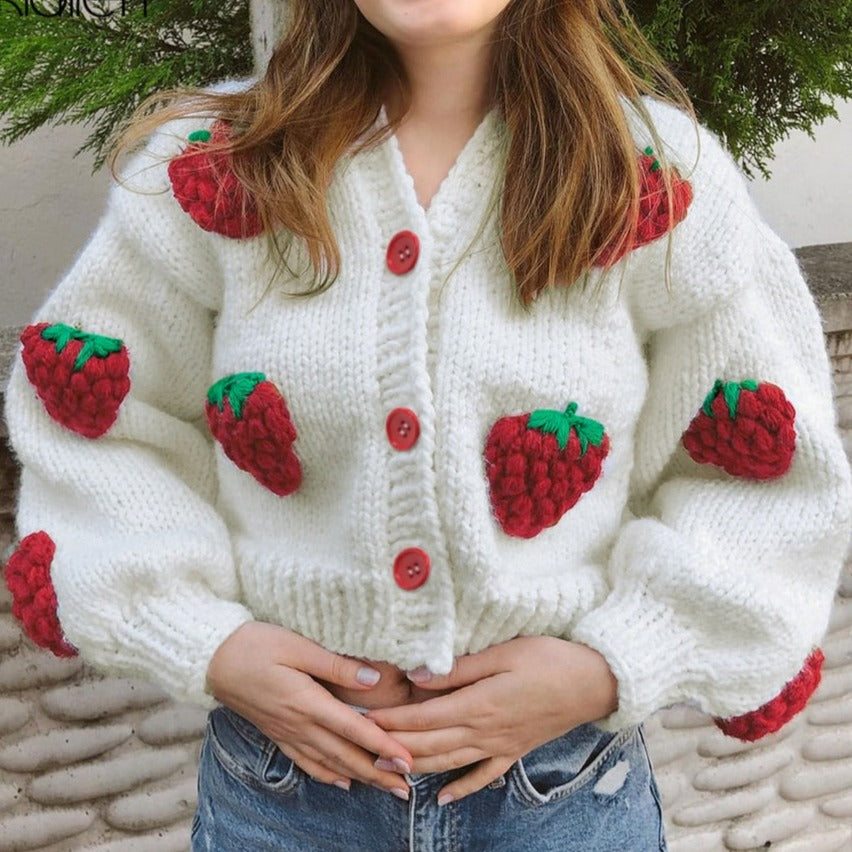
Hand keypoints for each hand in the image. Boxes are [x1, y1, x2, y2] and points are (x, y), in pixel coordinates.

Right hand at [206, 621, 413, 797]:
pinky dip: (327, 775)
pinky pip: (306, 762)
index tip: (407, 761)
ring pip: (329, 763)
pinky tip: (342, 782)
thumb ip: (335, 665)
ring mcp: (286, 732)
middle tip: (406, 788)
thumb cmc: (255, 645)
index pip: (353, 729)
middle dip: (378, 773)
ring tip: (385, 788)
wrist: (212, 658)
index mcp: (307, 701)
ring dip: (359, 778)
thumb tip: (372, 679)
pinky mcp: (276, 733)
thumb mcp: (297, 645)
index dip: (383, 747)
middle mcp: (299, 724)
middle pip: (345, 755)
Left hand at [365, 637, 617, 804]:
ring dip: (415, 767)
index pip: (423, 717)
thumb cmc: (550, 659)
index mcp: (479, 704)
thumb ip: (460, 666)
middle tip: (362, 746)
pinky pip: (482, 775)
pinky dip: (460, 788)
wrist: (595, 682)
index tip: (364, 718)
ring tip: (386, 770)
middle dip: (393, 746)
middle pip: (429, 744)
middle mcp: (485, 731)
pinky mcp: (514, 750)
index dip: (392, 720)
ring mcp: (500, 745)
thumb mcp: (504, 651)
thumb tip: (419, 674)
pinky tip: (441, 799)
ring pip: (448, 762)